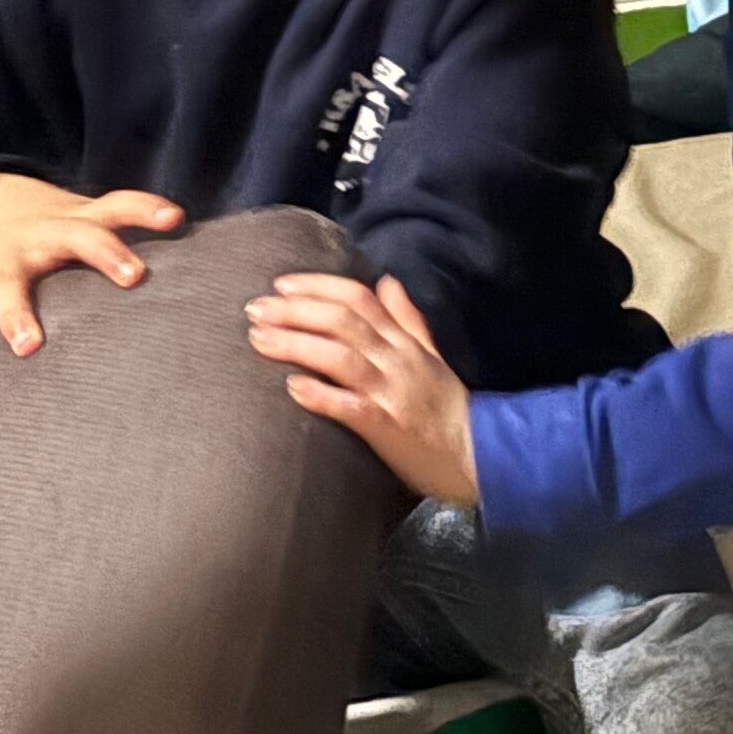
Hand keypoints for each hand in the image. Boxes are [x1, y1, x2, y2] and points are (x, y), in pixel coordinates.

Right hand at [0, 173, 182, 379]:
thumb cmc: (50, 228)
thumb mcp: (87, 221)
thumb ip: (131, 240)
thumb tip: (203, 266)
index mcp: (75, 222)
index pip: (117, 206)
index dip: (145, 209)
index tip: (174, 218)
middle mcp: (42, 237)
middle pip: (77, 237)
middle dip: (105, 253)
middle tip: (132, 274)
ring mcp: (2, 262)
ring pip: (10, 285)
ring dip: (18, 314)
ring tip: (28, 344)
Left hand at [244, 272, 478, 505]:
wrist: (477, 452)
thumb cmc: (448, 407)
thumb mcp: (432, 354)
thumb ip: (407, 318)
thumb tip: (386, 281)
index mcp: (403, 341)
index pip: (359, 298)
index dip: (319, 286)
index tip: (282, 284)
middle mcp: (395, 359)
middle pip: (342, 322)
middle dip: (295, 311)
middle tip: (255, 309)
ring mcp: (390, 392)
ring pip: (340, 357)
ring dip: (296, 344)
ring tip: (259, 339)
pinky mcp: (386, 426)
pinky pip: (350, 407)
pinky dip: (321, 394)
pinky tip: (292, 387)